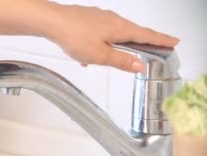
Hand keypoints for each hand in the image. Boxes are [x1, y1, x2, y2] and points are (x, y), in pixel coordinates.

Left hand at [45, 4, 178, 71]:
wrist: (52, 21)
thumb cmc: (75, 36)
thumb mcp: (100, 55)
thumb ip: (121, 61)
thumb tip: (140, 66)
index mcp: (120, 29)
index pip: (147, 36)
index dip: (161, 41)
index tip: (174, 42)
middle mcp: (113, 20)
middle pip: (132, 33)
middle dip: (143, 42)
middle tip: (156, 47)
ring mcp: (99, 18)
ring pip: (114, 33)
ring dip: (118, 45)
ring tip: (117, 56)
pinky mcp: (87, 19)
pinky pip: (98, 33)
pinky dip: (98, 44)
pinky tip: (85, 56)